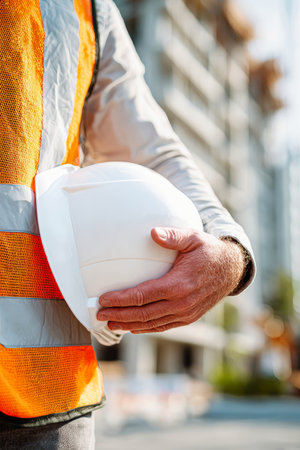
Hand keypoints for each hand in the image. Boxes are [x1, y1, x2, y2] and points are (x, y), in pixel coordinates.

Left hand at [97, 227, 244, 333]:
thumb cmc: (209, 251)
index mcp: (179, 285)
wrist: (232, 270)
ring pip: (151, 324)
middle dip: (118, 315)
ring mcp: (185, 313)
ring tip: (110, 323)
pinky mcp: (188, 317)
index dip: (120, 300)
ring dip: (129, 325)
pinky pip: (163, 326)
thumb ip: (173, 236)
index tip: (103, 299)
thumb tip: (153, 233)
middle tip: (99, 314)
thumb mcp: (193, 238)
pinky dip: (146, 328)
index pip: (142, 296)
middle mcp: (181, 303)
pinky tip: (133, 327)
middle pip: (143, 314)